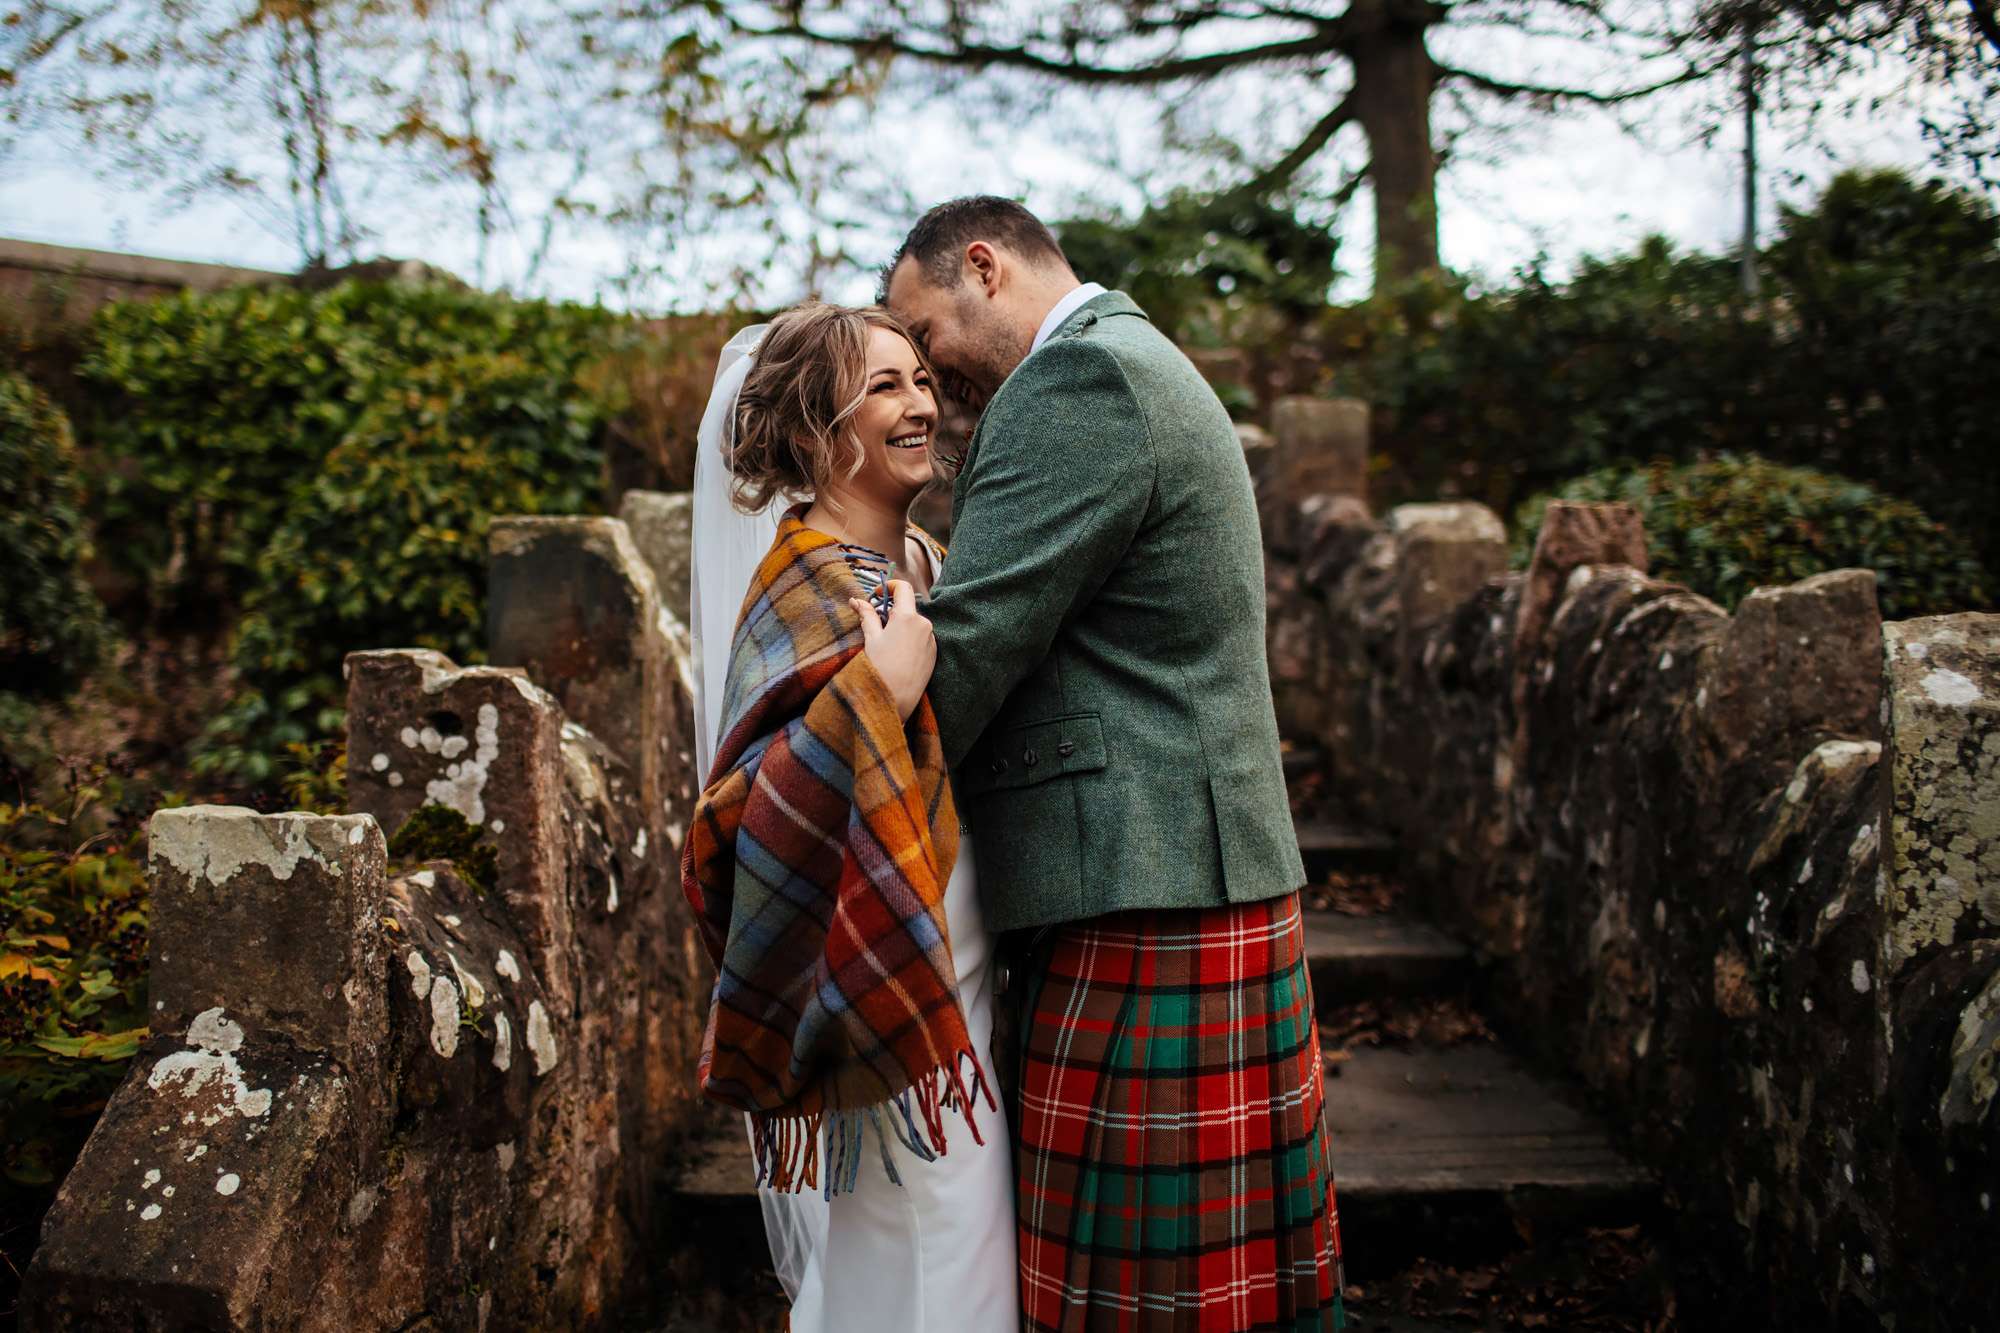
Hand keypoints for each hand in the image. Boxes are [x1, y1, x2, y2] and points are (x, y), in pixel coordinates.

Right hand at [851, 580, 934, 720]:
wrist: (896, 699)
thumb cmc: (880, 667)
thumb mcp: (871, 638)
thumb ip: (867, 615)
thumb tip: (857, 600)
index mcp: (908, 617)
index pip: (904, 588)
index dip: (889, 586)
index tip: (878, 595)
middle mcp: (924, 625)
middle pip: (908, 608)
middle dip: (892, 612)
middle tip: (876, 625)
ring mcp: (931, 640)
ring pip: (914, 624)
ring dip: (901, 627)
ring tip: (886, 645)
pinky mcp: (934, 653)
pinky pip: (921, 638)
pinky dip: (909, 639)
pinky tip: (898, 656)